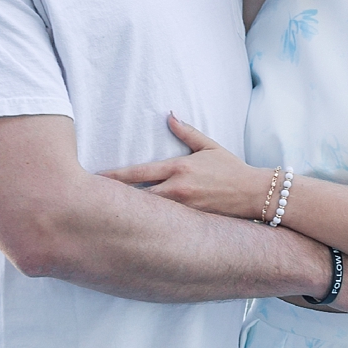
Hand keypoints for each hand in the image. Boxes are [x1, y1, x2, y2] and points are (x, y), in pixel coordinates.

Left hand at [103, 115, 274, 219]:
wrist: (255, 194)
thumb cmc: (232, 169)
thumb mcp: (210, 146)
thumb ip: (186, 132)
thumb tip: (169, 115)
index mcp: (178, 168)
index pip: (138, 173)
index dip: (114, 176)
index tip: (95, 178)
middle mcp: (177, 190)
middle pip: (137, 198)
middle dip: (115, 200)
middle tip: (91, 203)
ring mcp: (183, 209)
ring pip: (149, 214)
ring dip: (130, 215)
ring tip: (106, 218)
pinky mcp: (190, 223)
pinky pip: (165, 225)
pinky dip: (150, 225)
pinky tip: (135, 231)